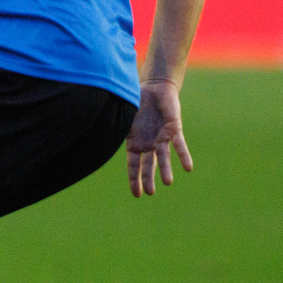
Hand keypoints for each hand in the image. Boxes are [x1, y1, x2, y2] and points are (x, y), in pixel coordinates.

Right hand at [126, 78, 192, 196]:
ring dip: (165, 169)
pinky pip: (179, 144)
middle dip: (148, 178)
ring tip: (167, 182)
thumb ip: (115, 125)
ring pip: (163, 156)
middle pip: (148, 164)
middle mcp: (149, 143)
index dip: (134, 179)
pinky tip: (188, 167)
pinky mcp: (174, 128)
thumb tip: (94, 130)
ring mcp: (162, 137)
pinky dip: (183, 155)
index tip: (137, 194)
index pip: (134, 165)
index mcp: (135, 143)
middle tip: (149, 192)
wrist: (154, 88)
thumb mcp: (122, 116)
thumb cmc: (135, 101)